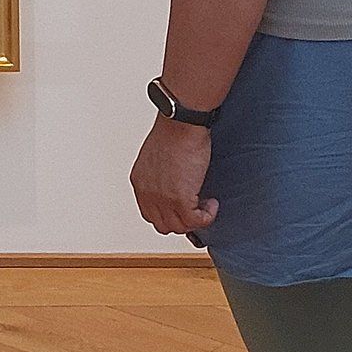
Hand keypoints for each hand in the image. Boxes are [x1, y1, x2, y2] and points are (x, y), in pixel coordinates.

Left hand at [130, 117, 216, 236]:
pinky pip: (195, 222)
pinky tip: (212, 203)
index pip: (150, 214)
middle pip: (163, 224)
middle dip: (183, 221)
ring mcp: (162, 197)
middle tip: (197, 209)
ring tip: (205, 204)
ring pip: (179, 226)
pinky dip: (207, 217)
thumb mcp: (156, 159)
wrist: (181, 125)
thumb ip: (159, 177)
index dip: (169, 215)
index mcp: (140, 182)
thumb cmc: (173, 133)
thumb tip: (174, 187)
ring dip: (196, 220)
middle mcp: (147, 192)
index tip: (183, 210)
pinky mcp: (180, 199)